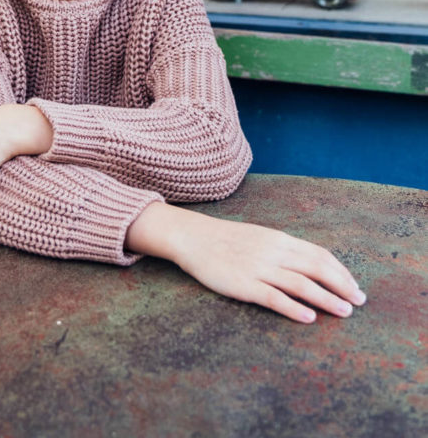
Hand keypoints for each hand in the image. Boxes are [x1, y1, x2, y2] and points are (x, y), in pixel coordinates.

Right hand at [126, 203, 365, 323]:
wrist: (194, 237)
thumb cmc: (227, 240)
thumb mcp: (260, 236)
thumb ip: (284, 249)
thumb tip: (311, 264)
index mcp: (279, 239)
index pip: (319, 254)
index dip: (340, 271)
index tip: (355, 286)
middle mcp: (273, 251)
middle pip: (316, 268)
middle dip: (342, 286)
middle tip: (360, 302)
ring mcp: (259, 268)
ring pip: (301, 284)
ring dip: (326, 299)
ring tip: (344, 312)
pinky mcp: (244, 284)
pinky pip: (274, 297)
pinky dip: (294, 308)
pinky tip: (309, 318)